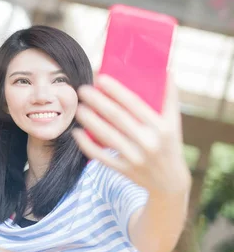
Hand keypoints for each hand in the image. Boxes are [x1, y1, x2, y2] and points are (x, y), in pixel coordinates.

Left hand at [72, 74, 190, 194]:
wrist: (170, 182)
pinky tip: (76, 132)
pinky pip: (100, 156)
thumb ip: (169, 97)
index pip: (135, 104)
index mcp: (162, 127)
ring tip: (79, 107)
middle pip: (117, 118)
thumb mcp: (174, 122)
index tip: (101, 78)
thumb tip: (165, 69)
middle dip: (97, 101)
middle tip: (83, 89)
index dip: (116, 90)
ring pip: (106, 136)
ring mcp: (135, 158)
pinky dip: (86, 145)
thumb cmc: (169, 144)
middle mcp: (149, 142)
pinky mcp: (124, 170)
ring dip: (89, 120)